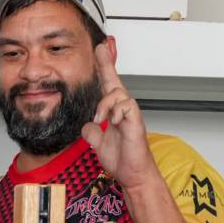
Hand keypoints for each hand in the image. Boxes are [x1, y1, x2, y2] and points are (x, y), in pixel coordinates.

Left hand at [80, 41, 153, 188]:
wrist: (132, 174)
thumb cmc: (121, 159)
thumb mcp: (98, 143)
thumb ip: (92, 132)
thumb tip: (86, 125)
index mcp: (114, 112)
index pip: (107, 87)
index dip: (103, 69)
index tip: (98, 52)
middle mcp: (123, 109)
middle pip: (114, 82)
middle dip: (107, 64)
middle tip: (100, 48)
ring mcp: (130, 114)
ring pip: (117, 93)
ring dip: (104, 105)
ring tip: (100, 119)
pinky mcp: (136, 120)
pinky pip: (126, 105)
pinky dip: (116, 112)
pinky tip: (113, 121)